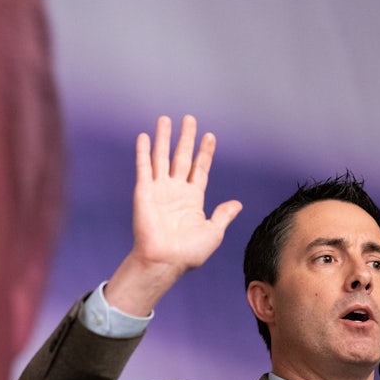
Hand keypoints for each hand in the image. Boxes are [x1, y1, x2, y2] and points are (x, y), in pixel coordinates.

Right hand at [105, 115, 241, 315]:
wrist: (165, 260)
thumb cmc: (189, 252)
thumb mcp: (213, 232)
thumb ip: (223, 215)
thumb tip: (237, 204)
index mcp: (193, 199)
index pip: (200, 169)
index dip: (204, 153)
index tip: (209, 136)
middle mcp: (176, 191)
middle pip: (182, 157)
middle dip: (186, 138)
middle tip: (189, 119)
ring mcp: (159, 190)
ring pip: (162, 157)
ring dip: (163, 138)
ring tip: (165, 119)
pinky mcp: (144, 192)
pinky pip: (144, 167)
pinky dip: (143, 152)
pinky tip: (143, 136)